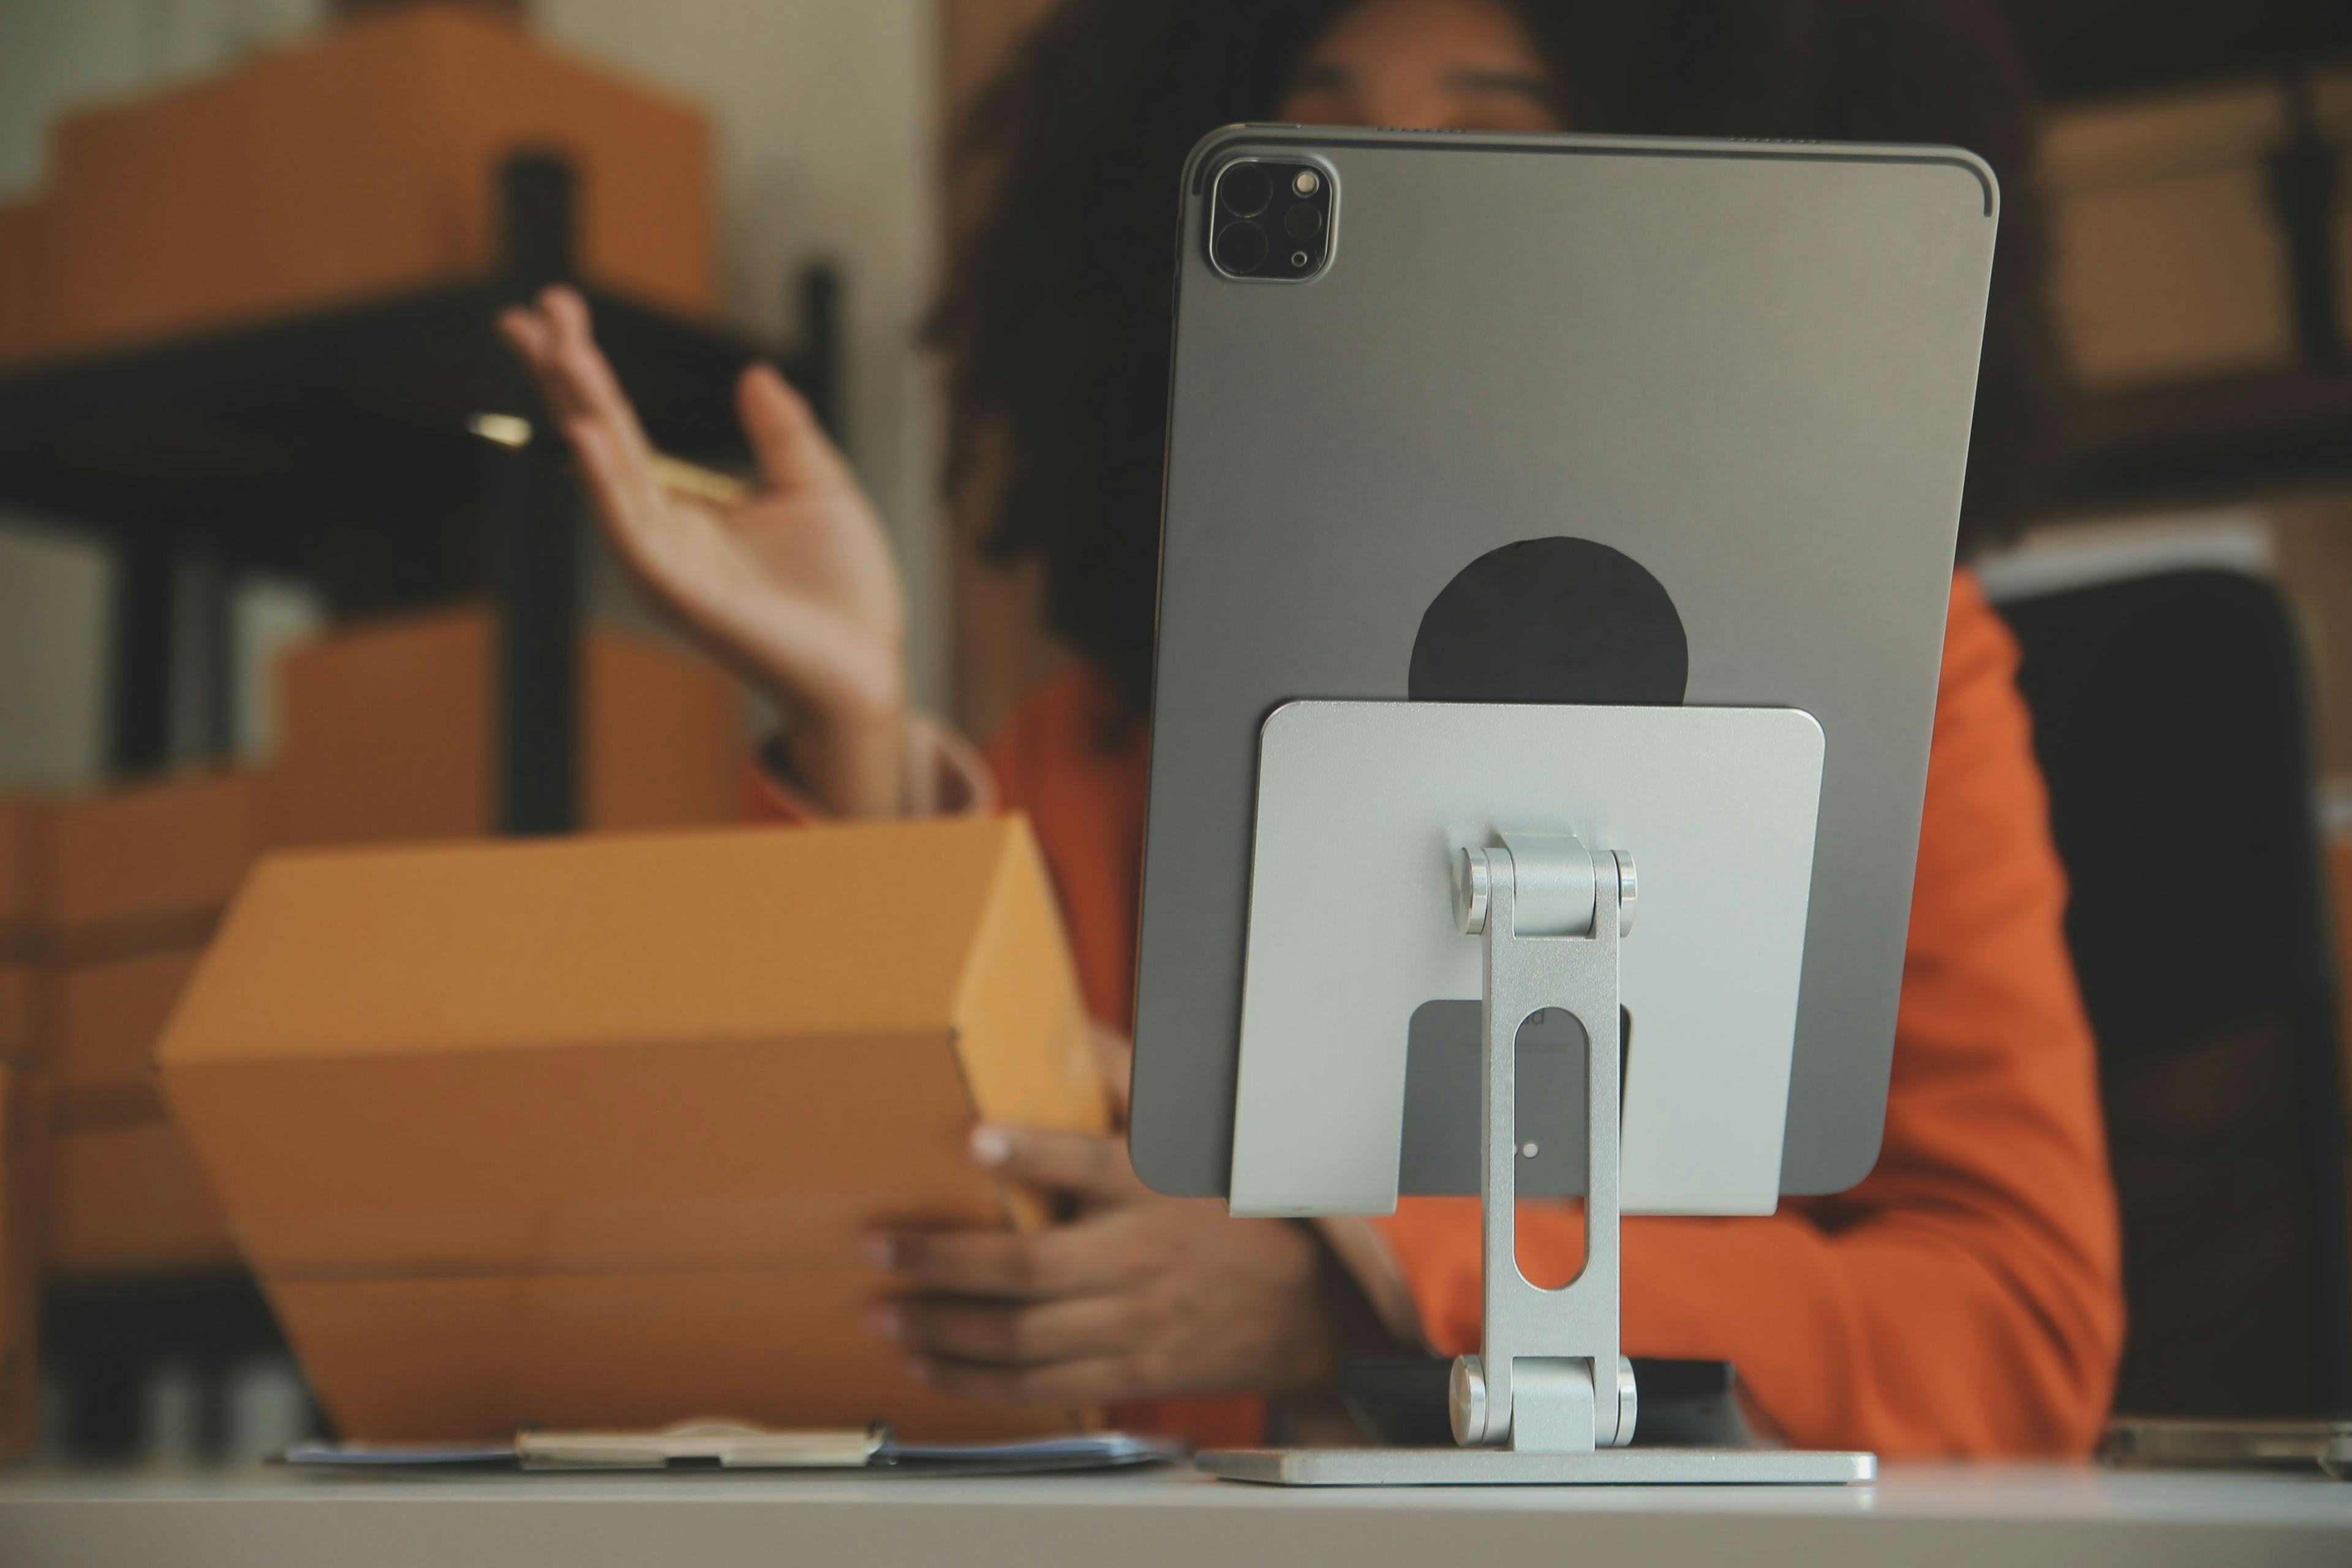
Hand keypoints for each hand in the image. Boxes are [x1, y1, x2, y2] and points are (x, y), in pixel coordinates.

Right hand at [497, 286, 907, 815]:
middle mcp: (662, 531)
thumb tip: (752, 373)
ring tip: (560, 350)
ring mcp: (666, 564)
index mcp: (688, 505)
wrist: (867, 667)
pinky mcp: (682, 596)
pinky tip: (585, 437)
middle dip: (565, 375)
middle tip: (536, 309)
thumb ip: (783, 434)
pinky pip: (632, 534)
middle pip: (599, 439)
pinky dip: (604, 486)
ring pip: (607, 477)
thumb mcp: (819, 488)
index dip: (587, 371)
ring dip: (581, 411)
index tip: (559, 309)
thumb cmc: (843, 591)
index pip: (621, 427)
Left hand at [864, 1120, 1376, 1406]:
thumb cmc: (1237, 1215)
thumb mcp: (1196, 1140)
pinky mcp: (1129, 1371)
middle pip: (1029, 1269)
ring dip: (944, 1330)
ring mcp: (1133, 1324)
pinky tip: (931, 1365)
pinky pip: (1042, 1387)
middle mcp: (1140, 1258)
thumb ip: (1131, 1082)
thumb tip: (1069, 1027)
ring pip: (1023, 1338)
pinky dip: (978, 1383)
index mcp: (1154, 1190)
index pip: (1091, 1165)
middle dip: (942, 1263)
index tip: (975, 1138)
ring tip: (886, 1314)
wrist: (1307, 1312)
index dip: (1033, 1152)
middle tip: (878, 1250)